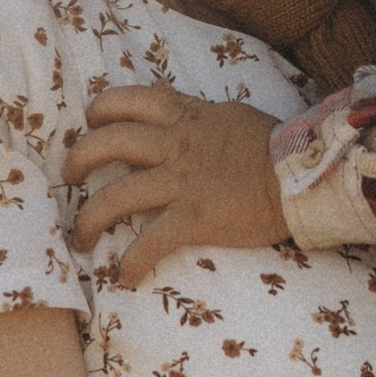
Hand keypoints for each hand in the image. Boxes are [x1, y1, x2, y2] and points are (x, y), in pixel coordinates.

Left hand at [67, 82, 287, 287]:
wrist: (305, 177)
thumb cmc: (278, 149)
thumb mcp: (231, 117)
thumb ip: (199, 118)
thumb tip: (181, 117)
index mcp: (187, 117)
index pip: (130, 100)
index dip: (101, 110)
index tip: (91, 124)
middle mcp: (176, 145)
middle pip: (108, 143)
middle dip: (79, 160)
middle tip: (70, 178)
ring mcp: (182, 181)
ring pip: (116, 196)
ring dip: (89, 219)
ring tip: (79, 237)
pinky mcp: (194, 217)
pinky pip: (150, 241)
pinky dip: (131, 261)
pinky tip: (124, 276)